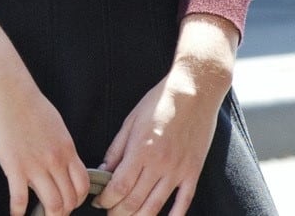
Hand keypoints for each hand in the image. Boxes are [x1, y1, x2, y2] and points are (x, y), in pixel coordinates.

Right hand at [0, 67, 88, 215]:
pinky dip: (18, 212)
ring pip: (52, 205)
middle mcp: (56, 160)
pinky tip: (15, 214)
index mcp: (67, 148)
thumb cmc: (27, 100)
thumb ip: (60, 145)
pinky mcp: (14, 166)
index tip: (67, 203)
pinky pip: (20, 199)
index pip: (83, 185)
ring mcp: (36, 164)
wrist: (6, 86)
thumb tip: (61, 160)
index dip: (77, 200)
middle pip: (69, 200)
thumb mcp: (55, 124)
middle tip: (52, 214)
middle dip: (63, 212)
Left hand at [93, 15, 236, 213]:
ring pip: (156, 206)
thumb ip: (116, 148)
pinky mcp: (194, 171)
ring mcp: (178, 170)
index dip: (105, 200)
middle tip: (109, 213)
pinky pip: (184, 202)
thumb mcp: (131, 120)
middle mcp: (160, 163)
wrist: (195, 91)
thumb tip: (102, 170)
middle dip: (117, 212)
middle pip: (134, 201)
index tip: (98, 203)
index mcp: (141, 149)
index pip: (118, 187)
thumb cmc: (160, 101)